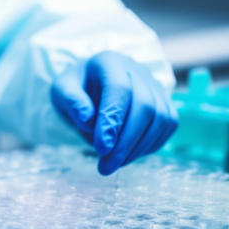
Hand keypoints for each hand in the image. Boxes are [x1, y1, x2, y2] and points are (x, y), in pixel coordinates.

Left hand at [50, 51, 176, 174]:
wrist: (92, 86)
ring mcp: (155, 86)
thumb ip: (70, 101)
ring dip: (139, 148)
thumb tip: (86, 118)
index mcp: (110, 62)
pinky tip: (128, 156)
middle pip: (145, 106)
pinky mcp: (164, 103)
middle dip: (126, 142)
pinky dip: (150, 145)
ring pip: (161, 118)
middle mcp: (137, 71)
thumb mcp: (61, 90)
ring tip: (114, 164)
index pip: (119, 89)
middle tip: (106, 166)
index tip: (101, 148)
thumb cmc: (76, 90)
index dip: (113, 120)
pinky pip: (168, 126)